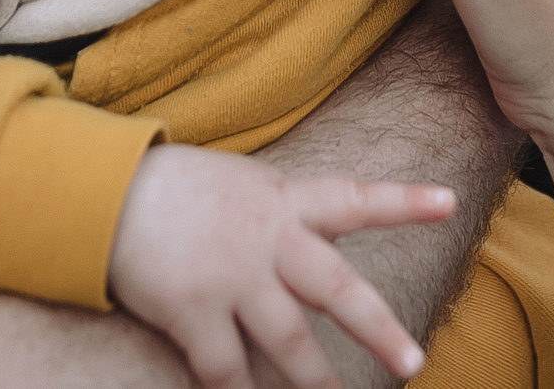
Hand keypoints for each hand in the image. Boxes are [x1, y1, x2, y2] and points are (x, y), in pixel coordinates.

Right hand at [107, 145, 452, 388]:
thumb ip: (282, 213)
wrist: (103, 192)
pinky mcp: (192, 310)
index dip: (402, 202)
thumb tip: (317, 239)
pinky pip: (226, 368)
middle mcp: (266, 238)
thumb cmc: (176, 186)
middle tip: (412, 363)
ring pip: (288, 341)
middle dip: (377, 328)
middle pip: (335, 287)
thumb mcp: (242, 184)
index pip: (352, 197)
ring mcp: (231, 277)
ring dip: (315, 382)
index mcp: (282, 200)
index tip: (450, 204)